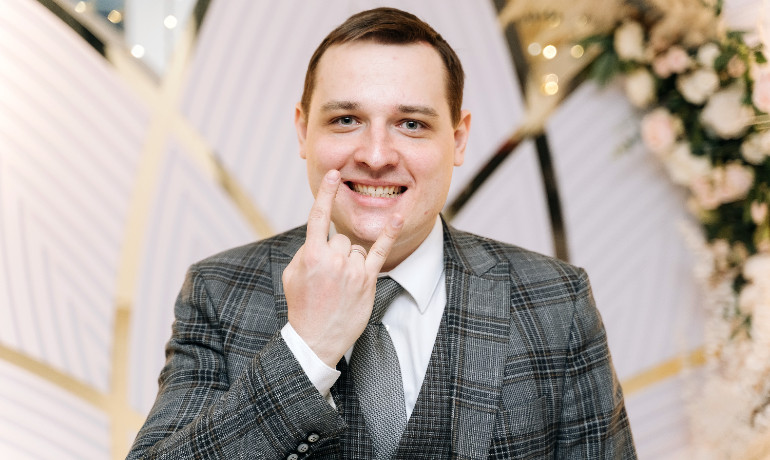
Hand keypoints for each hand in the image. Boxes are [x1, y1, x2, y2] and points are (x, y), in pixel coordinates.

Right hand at [282, 170, 402, 366]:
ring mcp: (352, 269)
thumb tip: (321, 238)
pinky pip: (381, 252)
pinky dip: (389, 234)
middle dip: (336, 252)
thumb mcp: (292, 275)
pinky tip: (398, 217)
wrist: (316, 338)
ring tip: (341, 285)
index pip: (318, 217)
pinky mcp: (368, 280)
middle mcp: (333, 259)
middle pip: (340, 238)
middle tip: (329, 278)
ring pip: (356, 249)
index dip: (326, 194)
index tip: (333, 174)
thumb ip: (305, 251)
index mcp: (311, 255)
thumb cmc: (302, 306)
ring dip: (350, 261)